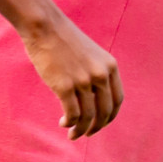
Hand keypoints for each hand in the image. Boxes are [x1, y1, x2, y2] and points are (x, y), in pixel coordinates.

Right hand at [20, 10, 123, 139]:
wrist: (44, 26)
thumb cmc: (64, 40)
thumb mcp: (91, 55)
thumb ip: (97, 73)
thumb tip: (94, 99)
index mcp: (110, 66)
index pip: (118, 100)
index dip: (110, 116)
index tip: (101, 123)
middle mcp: (100, 75)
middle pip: (105, 112)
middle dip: (97, 127)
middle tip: (87, 134)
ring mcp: (83, 81)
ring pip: (88, 117)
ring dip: (81, 130)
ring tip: (72, 134)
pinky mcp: (65, 86)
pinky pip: (72, 114)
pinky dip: (69, 123)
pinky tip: (63, 123)